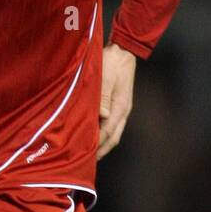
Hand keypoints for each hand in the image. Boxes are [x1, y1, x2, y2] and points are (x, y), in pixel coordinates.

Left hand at [97, 42, 136, 158]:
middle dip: (102, 150)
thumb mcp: (106, 77)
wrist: (123, 50)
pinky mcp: (119, 104)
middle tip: (88, 161)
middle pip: (114, 137)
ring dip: (104, 144)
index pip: (109, 131)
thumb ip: (103, 96)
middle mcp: (123, 110)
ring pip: (114, 132)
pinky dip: (104, 134)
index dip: (98, 144)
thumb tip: (104, 116)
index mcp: (121, 106)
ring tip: (91, 153)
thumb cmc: (112, 61)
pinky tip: (95, 135)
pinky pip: (113, 125)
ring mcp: (123, 108)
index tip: (86, 155)